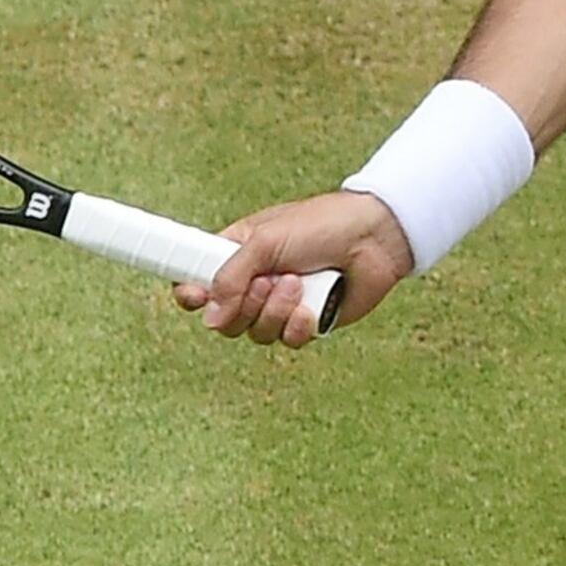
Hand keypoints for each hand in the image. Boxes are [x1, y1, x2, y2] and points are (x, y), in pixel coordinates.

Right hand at [177, 189, 416, 346]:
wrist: (374, 236)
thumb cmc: (320, 225)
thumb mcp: (265, 241)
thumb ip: (230, 277)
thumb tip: (210, 319)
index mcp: (238, 254)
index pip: (199, 281)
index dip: (191, 294)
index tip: (193, 297)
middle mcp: (256, 282)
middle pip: (225, 319)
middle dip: (243, 305)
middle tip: (265, 282)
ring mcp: (282, 304)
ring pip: (255, 333)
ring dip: (273, 311)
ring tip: (296, 283)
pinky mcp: (308, 322)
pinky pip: (287, 340)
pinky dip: (296, 326)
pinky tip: (310, 307)